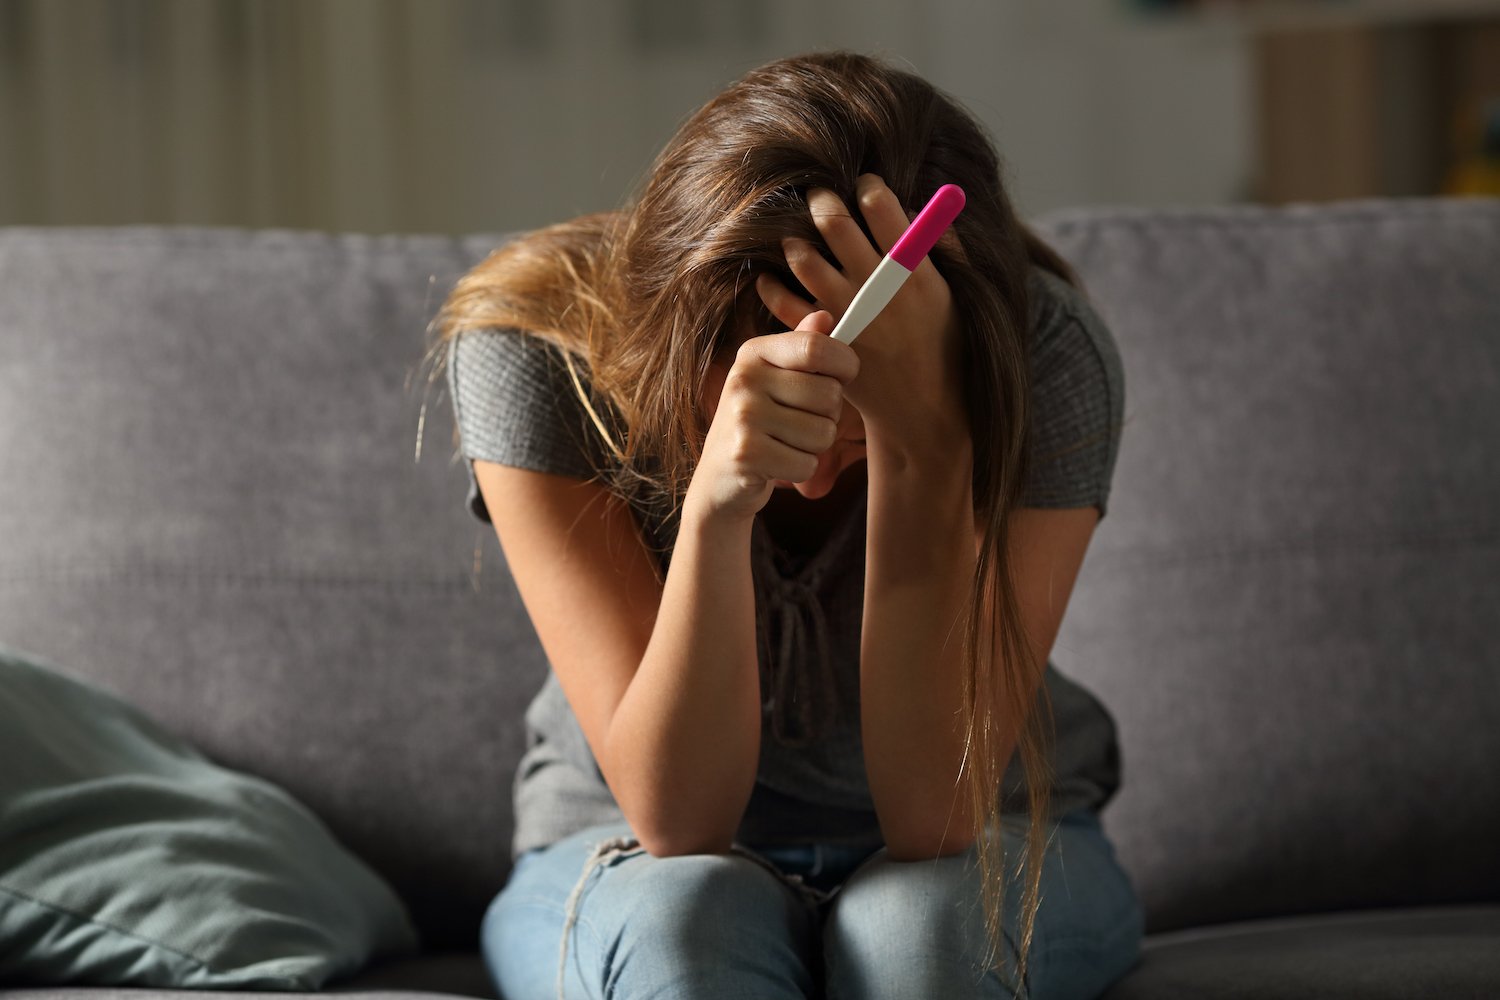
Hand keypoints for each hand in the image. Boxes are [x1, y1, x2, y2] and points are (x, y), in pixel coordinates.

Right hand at [685, 309, 859, 525]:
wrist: (719, 481)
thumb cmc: (757, 424)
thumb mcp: (774, 379)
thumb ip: (800, 347)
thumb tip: (825, 315)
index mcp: (753, 354)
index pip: (816, 347)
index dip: (845, 363)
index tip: (844, 376)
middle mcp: (744, 380)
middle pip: (829, 394)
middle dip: (828, 416)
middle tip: (800, 423)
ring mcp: (742, 417)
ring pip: (823, 433)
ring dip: (814, 447)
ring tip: (786, 444)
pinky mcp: (746, 455)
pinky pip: (808, 463)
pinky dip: (800, 469)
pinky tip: (776, 464)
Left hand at [755, 173, 966, 458]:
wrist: (924, 407)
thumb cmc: (945, 346)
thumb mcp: (955, 296)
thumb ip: (944, 250)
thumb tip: (926, 206)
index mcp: (913, 270)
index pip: (881, 206)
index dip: (867, 185)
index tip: (862, 183)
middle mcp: (875, 287)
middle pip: (835, 223)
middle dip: (821, 199)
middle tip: (817, 195)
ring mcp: (846, 313)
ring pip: (803, 258)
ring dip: (794, 239)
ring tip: (795, 236)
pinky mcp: (824, 338)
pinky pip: (784, 304)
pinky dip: (771, 285)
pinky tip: (770, 275)